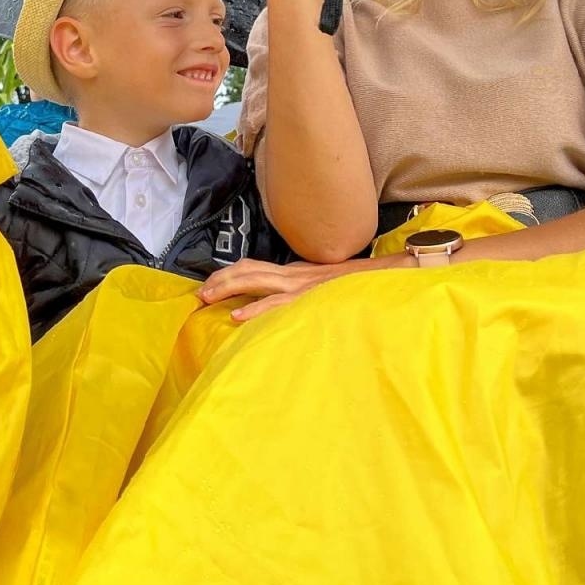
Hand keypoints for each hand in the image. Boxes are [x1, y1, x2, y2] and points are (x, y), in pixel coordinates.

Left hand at [198, 256, 387, 321]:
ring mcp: (300, 285)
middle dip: (219, 280)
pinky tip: (237, 317)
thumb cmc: (358, 287)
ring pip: (255, 280)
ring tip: (207, 299)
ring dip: (227, 288)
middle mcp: (293, 275)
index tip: (210, 286)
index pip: (253, 267)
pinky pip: (277, 303)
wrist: (386, 278)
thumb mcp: (324, 288)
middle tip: (199, 294)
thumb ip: (303, 294)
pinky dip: (255, 309)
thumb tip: (282, 307)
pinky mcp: (309, 299)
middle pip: (247, 270)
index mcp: (295, 273)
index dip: (228, 274)